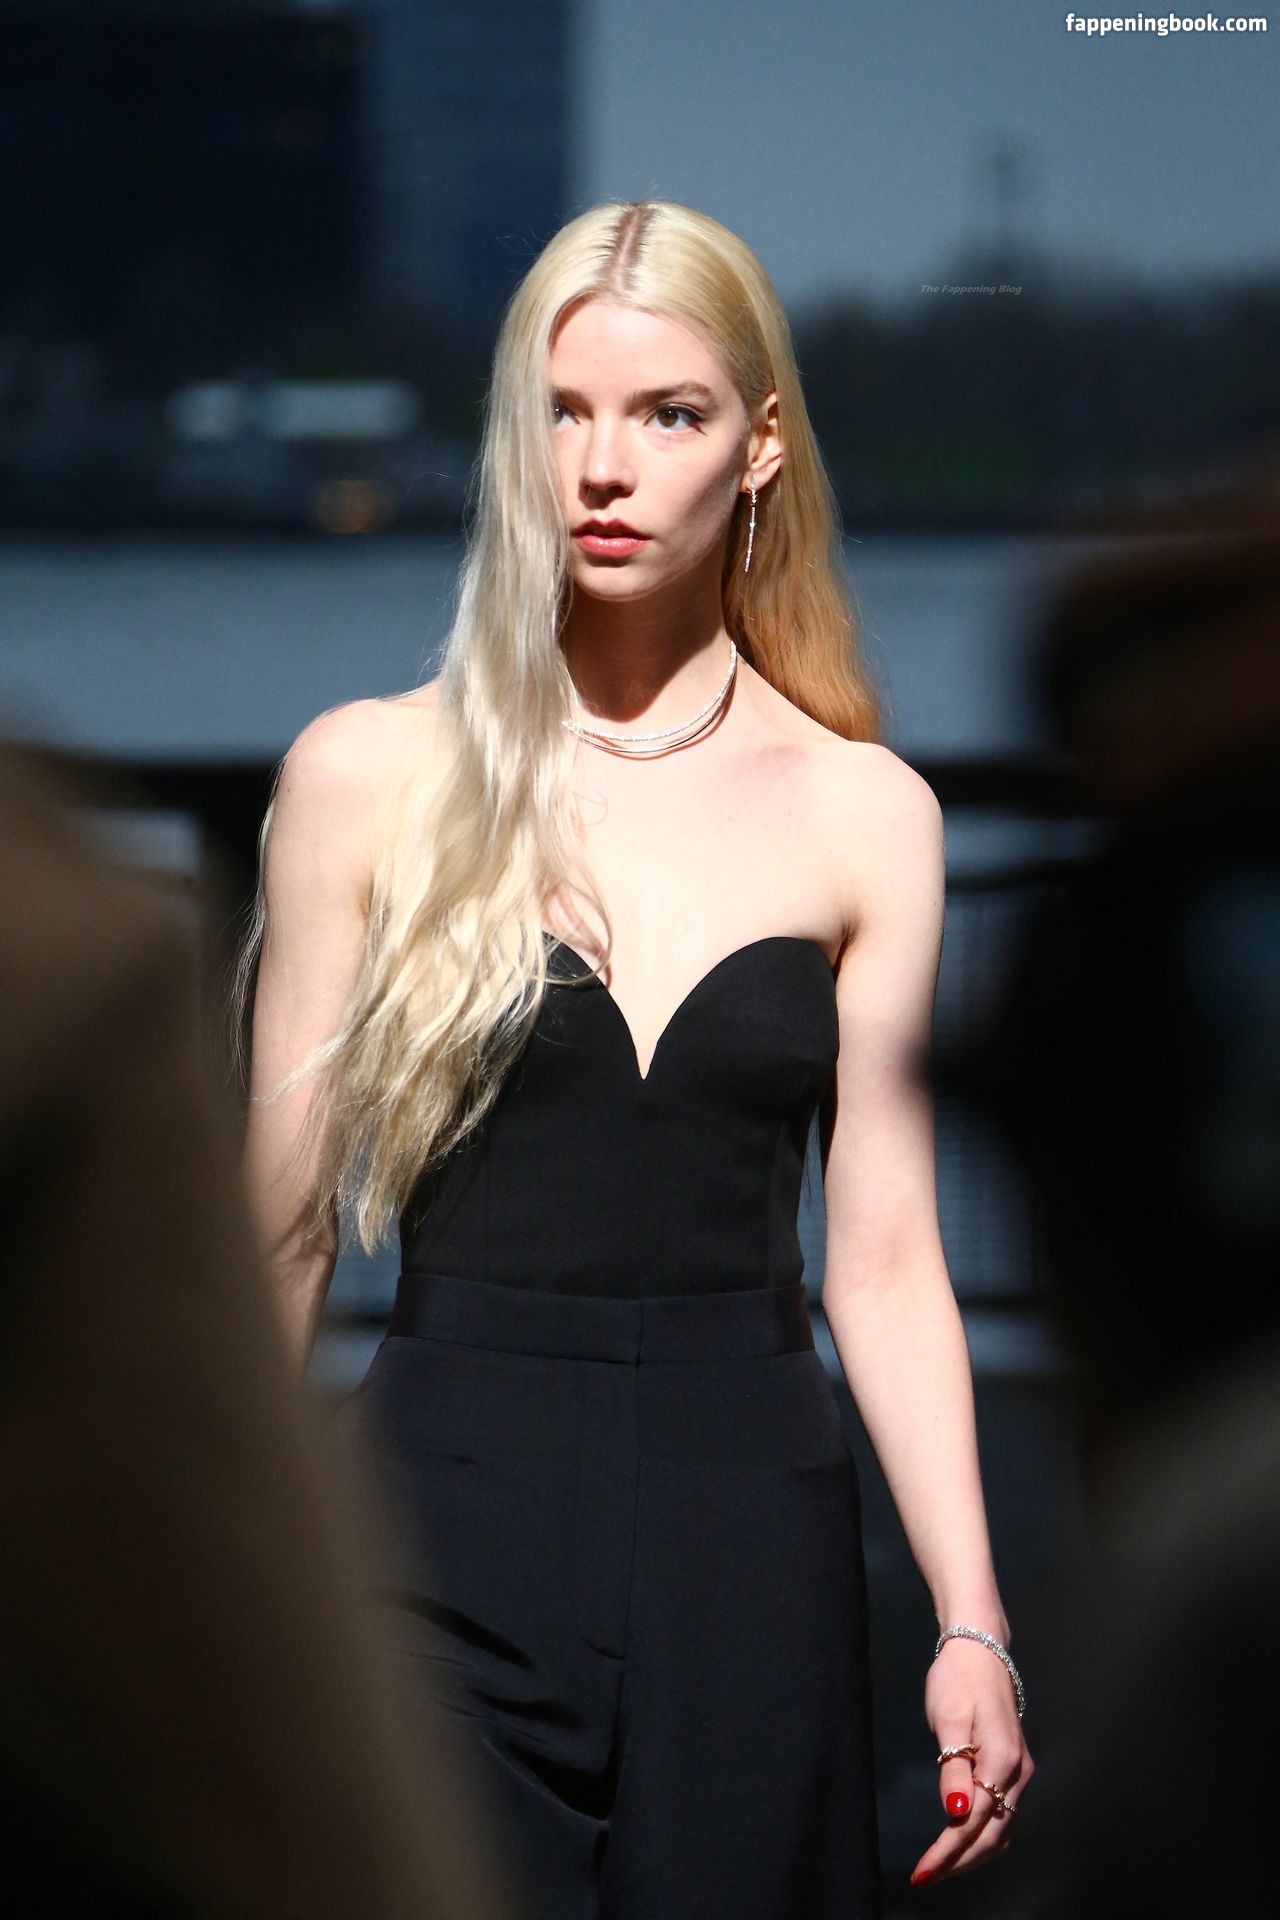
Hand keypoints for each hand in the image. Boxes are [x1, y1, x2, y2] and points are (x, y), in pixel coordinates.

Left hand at [909, 1636, 1033, 1886]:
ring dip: (971, 1854)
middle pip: (992, 1834)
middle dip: (959, 1861)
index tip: (922, 1871)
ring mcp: (1019, 1772)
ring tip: (938, 1869)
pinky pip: (1002, 1816)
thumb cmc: (958, 1678)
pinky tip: (961, 1844)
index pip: (975, 1821)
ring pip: (1001, 1829)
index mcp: (1003, 1761)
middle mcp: (1018, 1773)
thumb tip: (957, 1815)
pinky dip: (981, 1837)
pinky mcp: (1013, 1769)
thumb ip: (955, 1768)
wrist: (980, 1649)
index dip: (948, 1851)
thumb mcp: (950, 1718)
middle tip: (925, 1876)